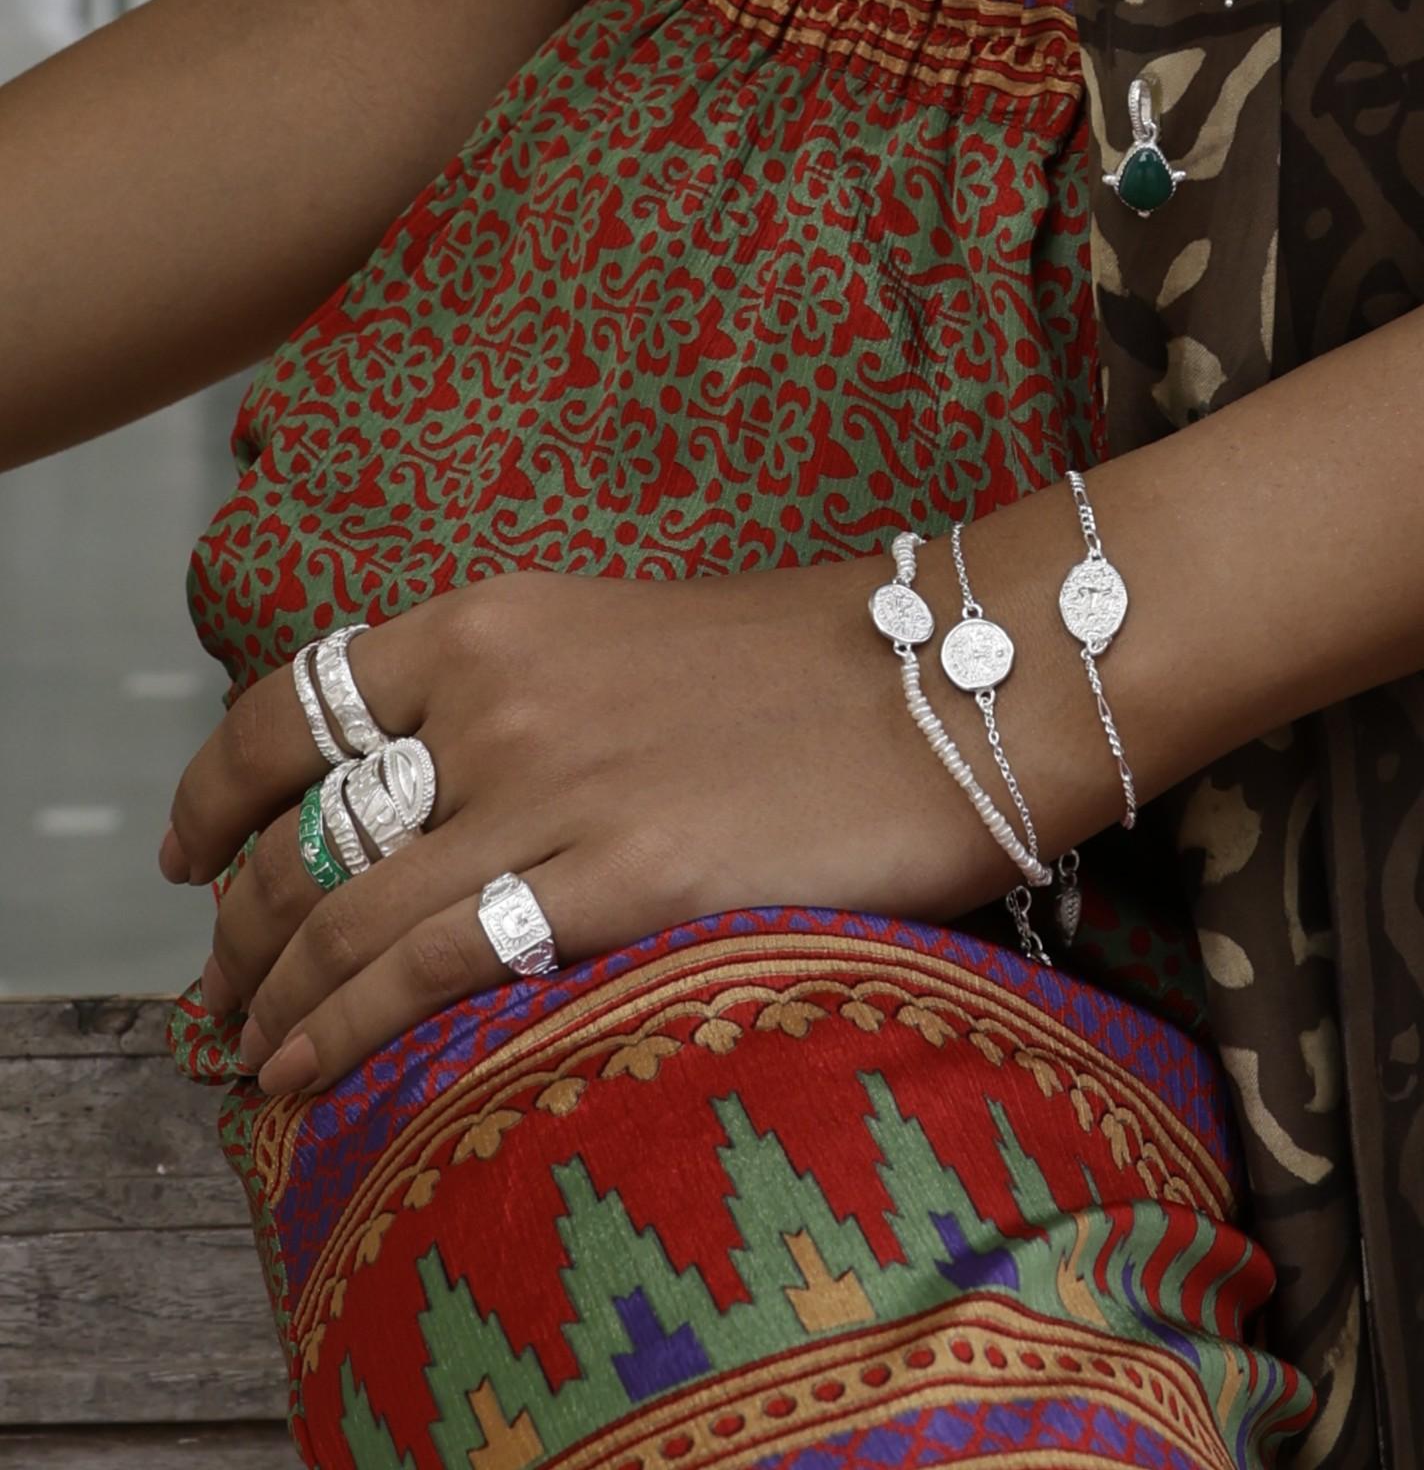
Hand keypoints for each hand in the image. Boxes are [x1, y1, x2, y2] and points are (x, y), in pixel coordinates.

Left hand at [165, 558, 1024, 1095]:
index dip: (216, 786)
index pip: (295, 703)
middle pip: (300, 827)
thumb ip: (526, 703)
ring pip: (344, 912)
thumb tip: (449, 797)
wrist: (958, 680)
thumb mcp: (632, 644)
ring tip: (250, 1048)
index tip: (191, 849)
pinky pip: (428, 969)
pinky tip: (307, 1074)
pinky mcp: (619, 881)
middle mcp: (498, 697)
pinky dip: (346, 1028)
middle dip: (236, 920)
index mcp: (498, 622)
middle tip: (220, 981)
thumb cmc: (816, 668)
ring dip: (274, 992)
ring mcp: (552, 790)